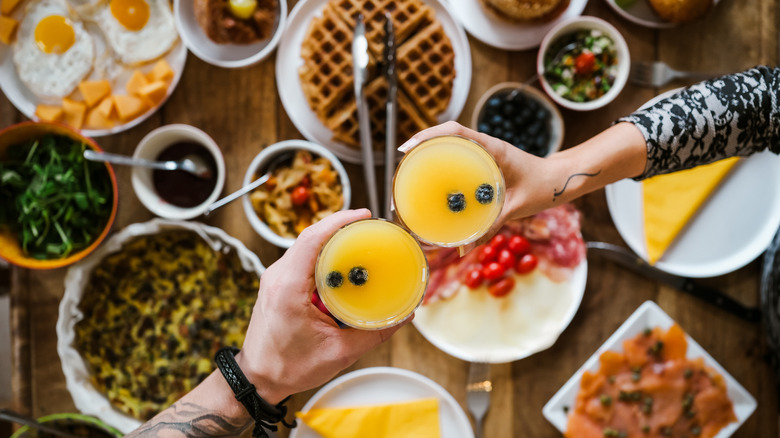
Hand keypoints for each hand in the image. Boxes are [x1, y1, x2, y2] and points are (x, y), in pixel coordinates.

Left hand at [236, 209, 408, 403]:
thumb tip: (404, 316)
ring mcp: (274, 278)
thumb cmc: (289, 367)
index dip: (338, 221)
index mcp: (288, 288)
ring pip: (305, 246)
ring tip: (359, 242)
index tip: (364, 215)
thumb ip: (375, 333)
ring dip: (331, 242)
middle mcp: (277, 277)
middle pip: (310, 237)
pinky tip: (342, 263)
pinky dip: (323, 256)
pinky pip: (301, 259)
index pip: (312, 240)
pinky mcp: (277, 284)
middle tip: (370, 229)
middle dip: (341, 228)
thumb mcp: (339, 353)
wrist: (258, 378)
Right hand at [399, 121, 647, 252]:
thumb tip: (465, 247)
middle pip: (446, 138)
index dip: (428, 137)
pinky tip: (432, 185)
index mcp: (492, 148)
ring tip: (410, 175)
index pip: (455, 132)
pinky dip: (443, 167)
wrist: (559, 181)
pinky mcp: (484, 164)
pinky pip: (459, 160)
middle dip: (421, 148)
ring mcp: (483, 154)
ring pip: (451, 148)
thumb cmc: (542, 188)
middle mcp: (484, 147)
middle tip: (402, 166)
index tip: (408, 149)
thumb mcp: (517, 206)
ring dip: (430, 155)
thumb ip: (492, 224)